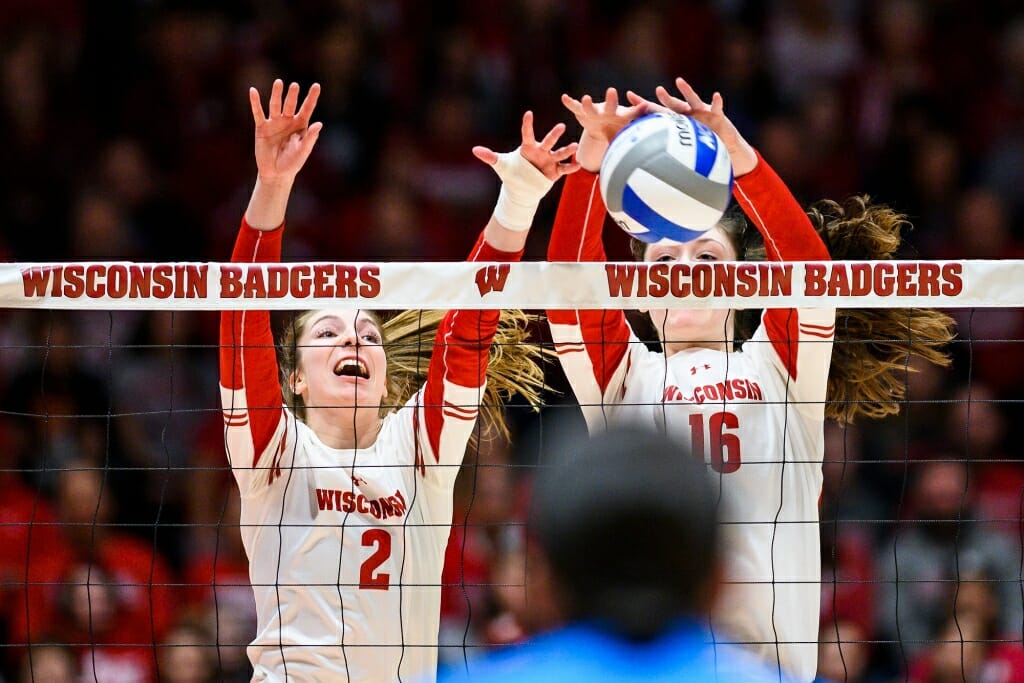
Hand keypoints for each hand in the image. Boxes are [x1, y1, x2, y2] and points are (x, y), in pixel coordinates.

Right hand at [250, 79, 322, 183]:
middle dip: (292, 95)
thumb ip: (310, 138)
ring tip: (279, 83)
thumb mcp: (303, 151)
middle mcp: (288, 121)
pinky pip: (258, 113)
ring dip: (277, 94)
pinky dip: (255, 103)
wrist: (276, 173)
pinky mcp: (262, 127)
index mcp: (300, 125)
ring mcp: (274, 123)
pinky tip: (253, 91)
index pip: (307, 108)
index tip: (317, 85)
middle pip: (290, 105)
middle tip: (295, 86)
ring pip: (275, 105)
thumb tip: (319, 124)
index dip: (312, 97)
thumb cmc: (293, 163)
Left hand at [472, 111, 579, 180]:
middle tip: (561, 126)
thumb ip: (489, 156)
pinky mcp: (555, 172)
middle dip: (554, 134)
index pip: (527, 133)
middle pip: (549, 141)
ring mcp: (549, 161)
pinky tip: (578, 165)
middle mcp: (541, 151)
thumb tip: (474, 150)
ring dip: (567, 150)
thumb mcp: (500, 165)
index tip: (528, 114)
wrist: (522, 188)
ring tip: (574, 146)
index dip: (527, 124)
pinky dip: (571, 167)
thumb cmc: (512, 173)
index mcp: (528, 147)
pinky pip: (564, 169)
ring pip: (560, 153)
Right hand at [560, 88, 648, 172]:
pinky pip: (575, 107)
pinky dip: (570, 103)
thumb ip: (634, 146)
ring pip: (590, 108)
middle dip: (611, 99)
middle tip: (612, 91)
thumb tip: (648, 163)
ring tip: (586, 99)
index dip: (638, 110)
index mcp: (621, 118)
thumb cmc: (618, 131)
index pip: (631, 114)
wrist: (603, 124)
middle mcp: (609, 112)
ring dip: (588, 104)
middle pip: (611, 106)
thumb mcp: (626, 138)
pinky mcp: (583, 111)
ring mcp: (595, 111)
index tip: (645, 105)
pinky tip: (564, 98)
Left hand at [627, 78, 756, 175]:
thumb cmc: (702, 151)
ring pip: (692, 100)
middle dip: (664, 98)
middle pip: (672, 105)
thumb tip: (643, 172)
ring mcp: (702, 112)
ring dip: (686, 91)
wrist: (724, 148)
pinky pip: (717, 107)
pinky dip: (717, 102)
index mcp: (676, 122)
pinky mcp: (717, 114)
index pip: (657, 112)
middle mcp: (687, 114)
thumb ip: (665, 161)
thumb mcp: (682, 156)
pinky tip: (716, 96)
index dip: (643, 105)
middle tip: (655, 91)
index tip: (628, 96)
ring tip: (679, 82)